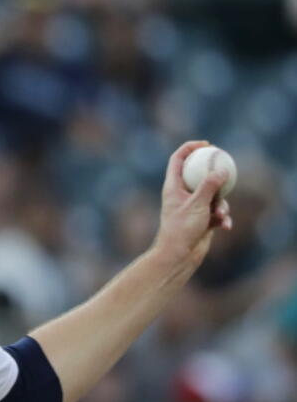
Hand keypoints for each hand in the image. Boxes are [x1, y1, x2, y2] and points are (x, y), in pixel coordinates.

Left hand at [155, 141, 233, 267]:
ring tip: (220, 215)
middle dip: (215, 172)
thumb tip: (222, 169)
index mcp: (173, 187)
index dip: (190, 148)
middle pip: (199, 173)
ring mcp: (193, 206)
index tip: (207, 144)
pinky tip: (224, 226)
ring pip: (214, 194)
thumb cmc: (181, 230)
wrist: (178, 256)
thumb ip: (209, 186)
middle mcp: (182, 194)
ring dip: (222, 204)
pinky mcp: (203, 218)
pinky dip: (223, 218)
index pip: (178, 160)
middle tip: (227, 166)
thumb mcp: (197, 205)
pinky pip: (218, 211)